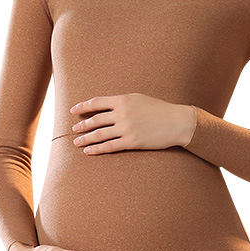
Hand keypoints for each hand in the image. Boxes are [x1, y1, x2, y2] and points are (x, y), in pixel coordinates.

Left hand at [69, 93, 195, 154]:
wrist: (176, 122)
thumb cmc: (159, 109)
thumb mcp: (139, 99)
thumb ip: (122, 102)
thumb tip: (105, 106)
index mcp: (123, 100)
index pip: (97, 102)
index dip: (83, 106)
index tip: (73, 111)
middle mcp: (122, 114)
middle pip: (95, 120)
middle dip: (83, 125)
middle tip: (74, 129)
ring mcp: (126, 128)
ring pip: (100, 134)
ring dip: (86, 138)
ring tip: (77, 142)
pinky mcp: (132, 142)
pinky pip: (110, 146)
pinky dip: (97, 149)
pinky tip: (89, 151)